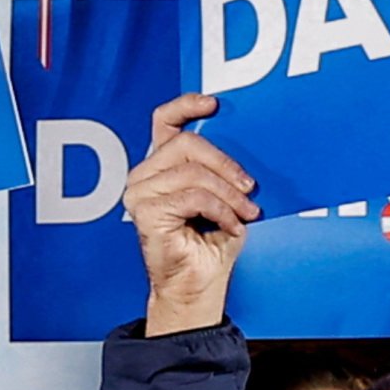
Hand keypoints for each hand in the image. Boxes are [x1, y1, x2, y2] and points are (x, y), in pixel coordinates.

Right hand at [127, 94, 257, 336]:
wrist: (199, 284)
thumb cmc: (211, 242)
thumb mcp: (225, 194)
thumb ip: (223, 166)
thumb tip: (246, 141)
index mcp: (162, 164)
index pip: (166, 121)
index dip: (187, 105)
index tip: (215, 104)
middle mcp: (145, 175)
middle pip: (186, 143)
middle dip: (226, 164)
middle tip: (249, 188)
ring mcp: (140, 193)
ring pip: (191, 171)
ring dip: (228, 193)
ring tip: (245, 213)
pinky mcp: (145, 212)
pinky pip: (193, 196)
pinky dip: (220, 210)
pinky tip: (231, 226)